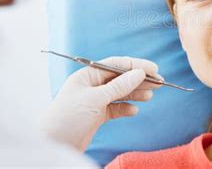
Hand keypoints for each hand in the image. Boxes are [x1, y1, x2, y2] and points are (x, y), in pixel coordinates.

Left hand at [40, 56, 161, 151]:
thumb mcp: (95, 99)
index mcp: (88, 75)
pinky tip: (134, 110)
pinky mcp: (96, 116)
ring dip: (135, 93)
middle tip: (159, 82)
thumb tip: (139, 73)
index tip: (154, 69)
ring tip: (150, 95)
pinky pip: (116, 108)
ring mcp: (94, 101)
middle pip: (121, 78)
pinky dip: (126, 108)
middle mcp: (91, 85)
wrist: (52, 145)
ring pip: (120, 93)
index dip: (136, 66)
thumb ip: (119, 86)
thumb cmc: (67, 117)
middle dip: (140, 80)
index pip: (116, 64)